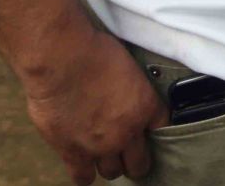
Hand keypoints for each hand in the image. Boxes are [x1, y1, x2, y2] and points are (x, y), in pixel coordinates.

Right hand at [21, 28, 164, 184]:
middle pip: (139, 162)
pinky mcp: (72, 152)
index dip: (155, 133)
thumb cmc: (94, 51)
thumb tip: (130, 94)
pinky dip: (85, 173)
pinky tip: (86, 167)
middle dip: (136, 159)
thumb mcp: (130, 66)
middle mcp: (127, 132)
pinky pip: (84, 177)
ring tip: (106, 156)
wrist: (62, 59)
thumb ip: (134, 88)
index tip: (149, 134)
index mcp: (146, 106)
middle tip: (130, 153)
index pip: (163, 130)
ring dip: (110, 164)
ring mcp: (99, 146)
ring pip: (112, 172)